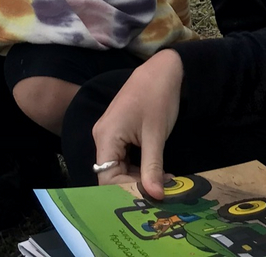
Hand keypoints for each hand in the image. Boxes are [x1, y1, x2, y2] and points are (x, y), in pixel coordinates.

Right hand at [92, 50, 183, 199]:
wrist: (162, 70)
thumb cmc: (157, 98)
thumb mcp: (156, 136)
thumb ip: (152, 167)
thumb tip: (155, 196)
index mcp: (106, 136)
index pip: (106, 177)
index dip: (126, 190)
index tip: (151, 196)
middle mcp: (102, 137)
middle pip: (111, 174)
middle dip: (135, 185)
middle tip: (161, 192)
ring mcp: (109, 134)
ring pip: (118, 167)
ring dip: (138, 177)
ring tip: (163, 182)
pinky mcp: (118, 132)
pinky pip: (123, 157)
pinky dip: (139, 167)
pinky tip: (157, 171)